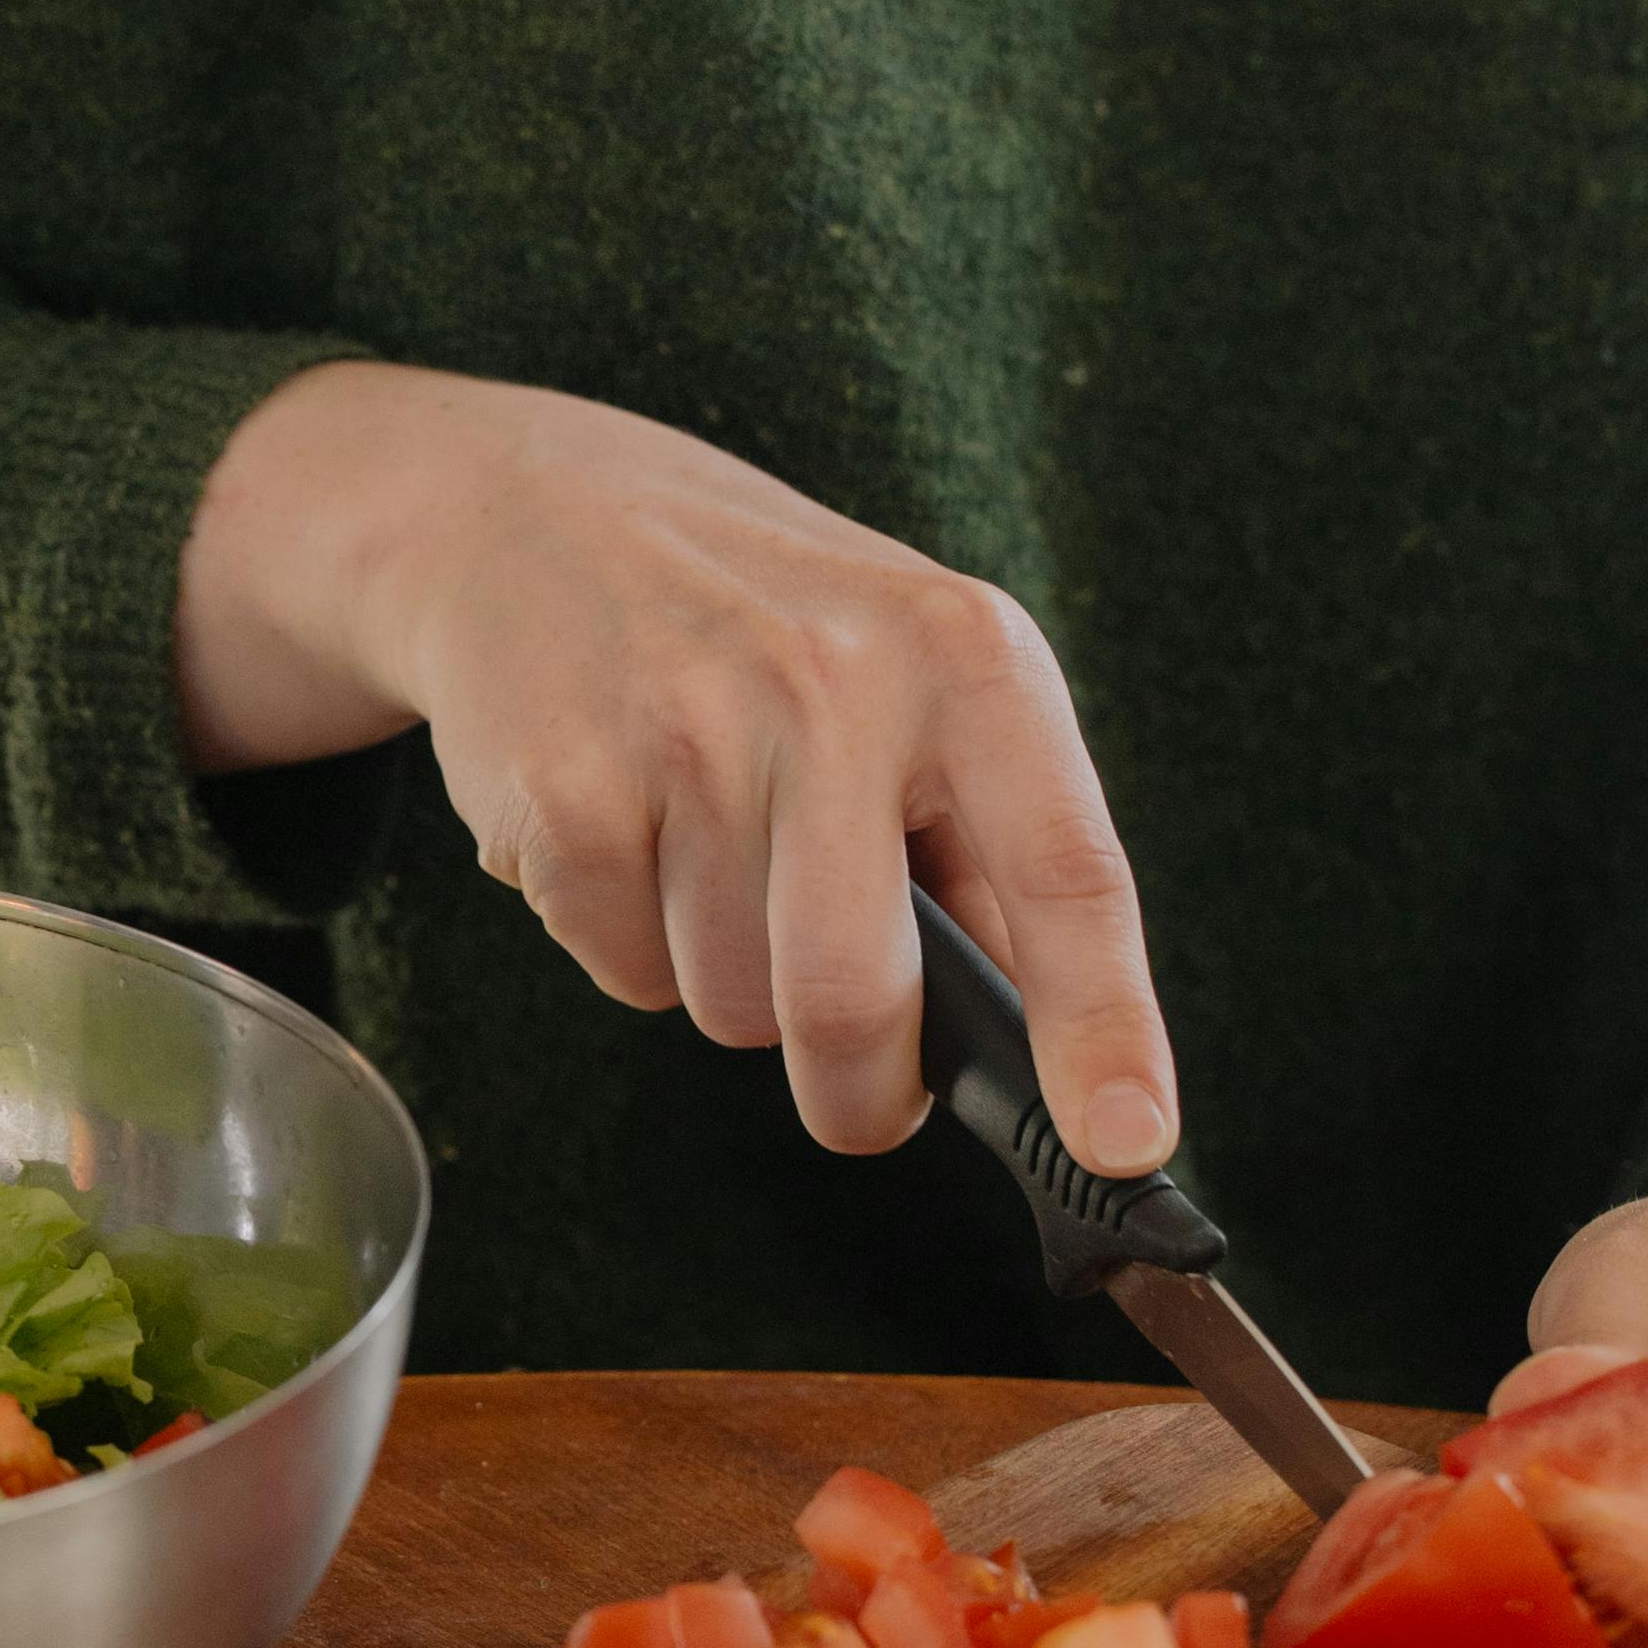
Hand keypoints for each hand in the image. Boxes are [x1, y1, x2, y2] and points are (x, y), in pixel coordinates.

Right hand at [174, 361, 1174, 1166]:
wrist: (523, 506)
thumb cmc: (754, 612)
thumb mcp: (911, 667)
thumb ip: (991, 842)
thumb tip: (1066, 1054)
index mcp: (962, 651)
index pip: (1066, 866)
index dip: (1102, 1023)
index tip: (1124, 1142)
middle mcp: (831, 678)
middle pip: (853, 1002)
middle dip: (859, 1088)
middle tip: (853, 1079)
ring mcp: (686, 728)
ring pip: (733, 1006)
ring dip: (728, 980)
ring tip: (704, 848)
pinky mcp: (563, 785)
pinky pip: (624, 974)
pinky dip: (629, 942)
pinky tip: (624, 827)